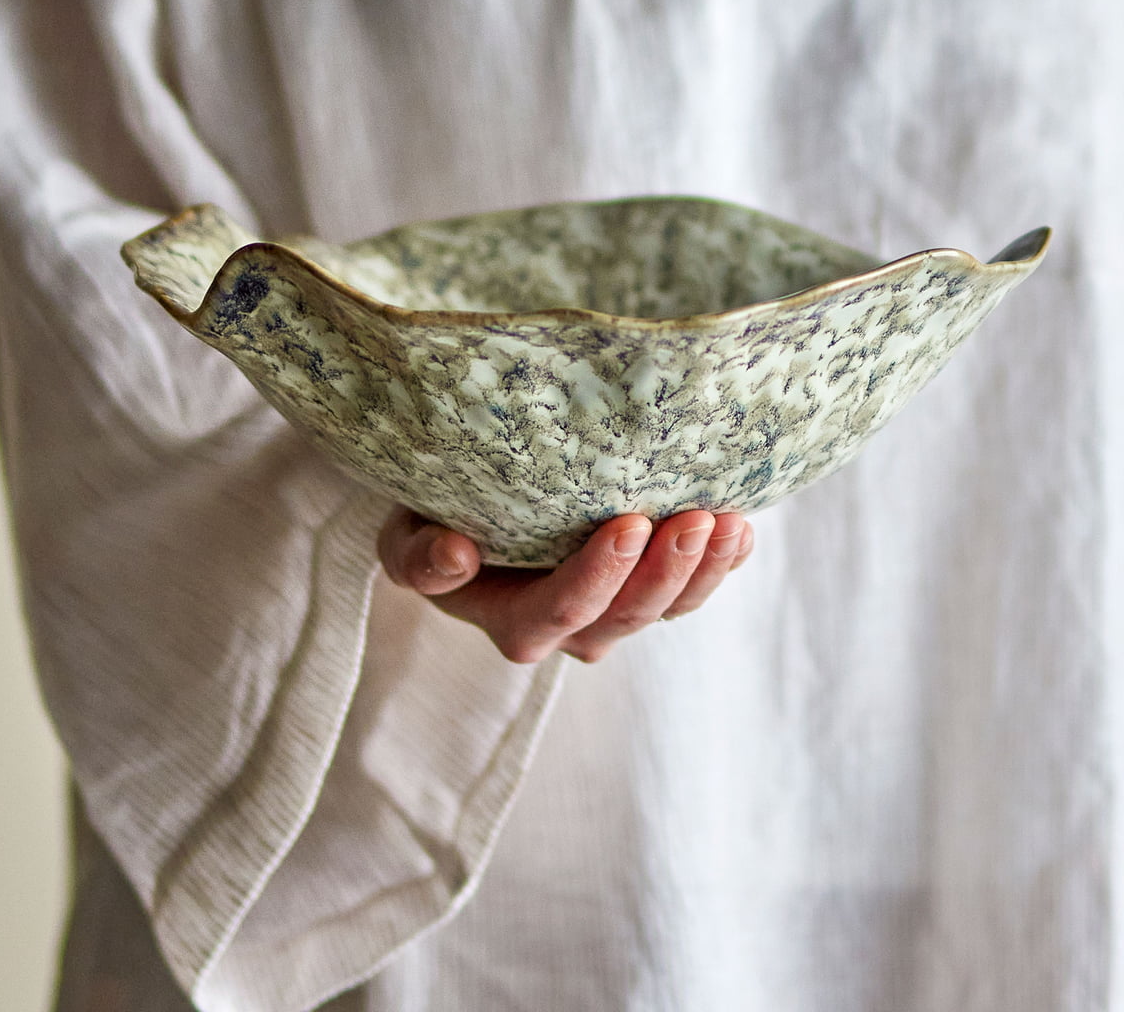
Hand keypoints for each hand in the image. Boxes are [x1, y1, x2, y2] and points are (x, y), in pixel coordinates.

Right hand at [377, 506, 753, 663]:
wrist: (464, 518)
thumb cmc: (432, 523)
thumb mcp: (404, 540)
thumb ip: (418, 558)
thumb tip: (454, 555)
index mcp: (513, 621)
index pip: (561, 611)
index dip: (599, 577)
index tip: (629, 524)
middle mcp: (571, 629)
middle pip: (628, 616)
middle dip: (667, 572)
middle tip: (696, 520)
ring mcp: (614, 612)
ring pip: (668, 608)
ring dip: (704, 571)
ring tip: (729, 522)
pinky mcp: (645, 588)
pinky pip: (690, 590)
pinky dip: (722, 565)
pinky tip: (742, 531)